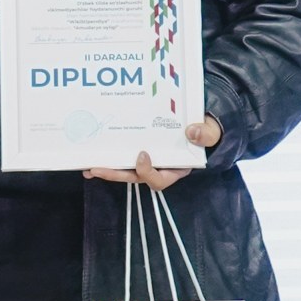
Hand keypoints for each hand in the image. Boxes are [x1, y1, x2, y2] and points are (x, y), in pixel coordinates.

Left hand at [83, 116, 219, 190]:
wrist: (203, 120)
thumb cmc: (208, 129)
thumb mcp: (212, 131)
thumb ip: (206, 134)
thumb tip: (192, 133)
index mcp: (176, 168)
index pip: (159, 180)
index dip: (148, 172)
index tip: (142, 155)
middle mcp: (159, 167)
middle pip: (134, 176)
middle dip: (115, 174)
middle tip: (96, 169)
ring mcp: (149, 158)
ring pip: (126, 168)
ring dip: (107, 167)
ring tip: (88, 166)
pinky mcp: (139, 147)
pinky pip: (124, 154)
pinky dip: (111, 154)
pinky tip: (96, 149)